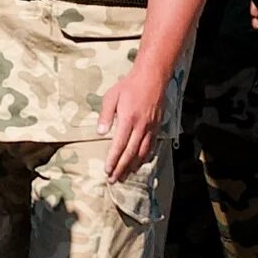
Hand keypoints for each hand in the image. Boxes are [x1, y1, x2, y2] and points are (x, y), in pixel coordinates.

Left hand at [97, 68, 167, 182]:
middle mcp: (141, 126)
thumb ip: (105, 115)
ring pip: (142, 152)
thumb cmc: (129, 86)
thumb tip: (100, 133)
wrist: (152, 77)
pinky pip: (151, 147)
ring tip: (124, 176)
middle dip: (121, 168)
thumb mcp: (112, 96)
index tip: (107, 171)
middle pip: (131, 153)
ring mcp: (151, 127)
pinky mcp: (157, 126)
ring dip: (132, 166)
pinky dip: (144, 158)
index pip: (120, 145)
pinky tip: (138, 164)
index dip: (113, 160)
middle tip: (113, 180)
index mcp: (128, 119)